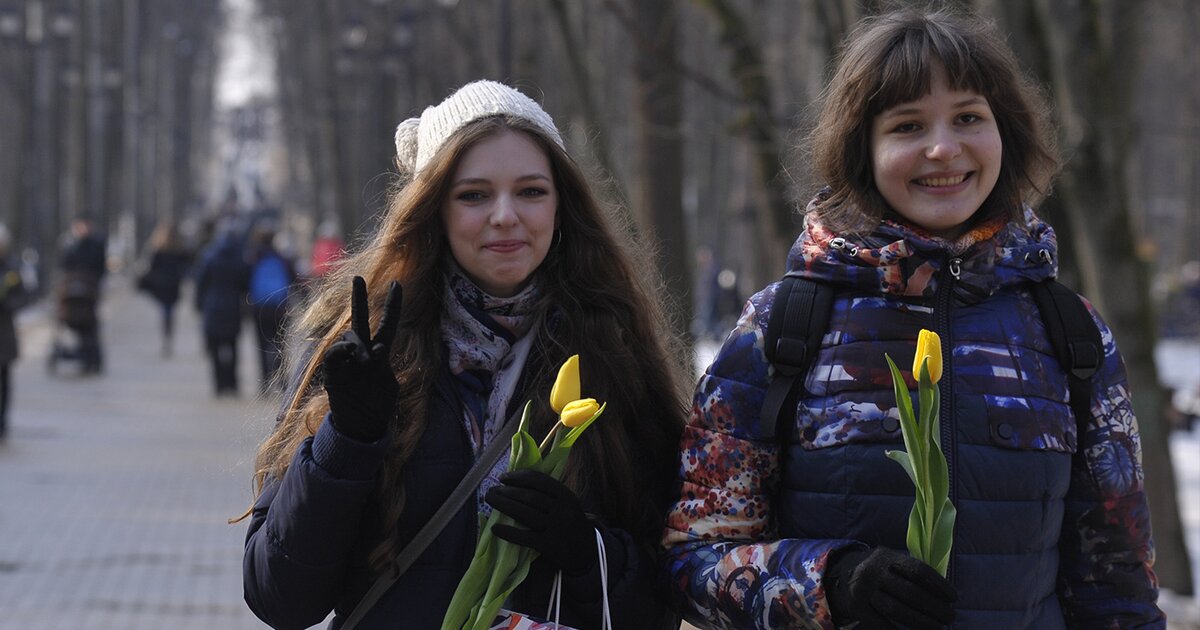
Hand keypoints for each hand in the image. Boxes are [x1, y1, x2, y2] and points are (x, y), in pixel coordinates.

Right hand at [322, 276, 402, 441]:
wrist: (360, 426)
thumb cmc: (378, 406)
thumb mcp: (388, 385)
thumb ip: (380, 364)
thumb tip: (365, 350)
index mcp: (380, 353)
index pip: (388, 324)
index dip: (392, 304)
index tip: (397, 283)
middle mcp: (363, 352)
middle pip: (361, 320)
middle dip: (358, 299)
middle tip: (357, 277)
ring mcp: (347, 360)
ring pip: (350, 337)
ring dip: (357, 346)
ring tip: (364, 360)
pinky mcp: (333, 372)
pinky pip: (335, 353)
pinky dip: (341, 349)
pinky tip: (347, 353)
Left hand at [485, 470, 595, 575]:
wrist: (585, 550)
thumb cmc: (570, 522)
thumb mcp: (566, 503)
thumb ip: (549, 493)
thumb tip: (516, 481)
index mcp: (566, 495)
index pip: (540, 481)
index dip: (519, 477)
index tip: (502, 477)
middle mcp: (561, 510)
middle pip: (530, 496)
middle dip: (507, 491)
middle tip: (492, 490)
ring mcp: (555, 527)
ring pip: (525, 513)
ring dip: (504, 505)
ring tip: (491, 500)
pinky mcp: (548, 545)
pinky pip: (524, 537)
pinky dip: (508, 532)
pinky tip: (495, 528)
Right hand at [825, 547, 955, 629]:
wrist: (842, 575)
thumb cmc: (879, 571)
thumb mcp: (892, 562)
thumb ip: (912, 573)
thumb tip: (943, 594)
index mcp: (887, 557)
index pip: (917, 570)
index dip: (939, 584)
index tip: (954, 597)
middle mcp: (873, 572)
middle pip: (909, 592)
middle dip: (934, 607)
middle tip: (950, 617)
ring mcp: (864, 591)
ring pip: (896, 609)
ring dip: (921, 622)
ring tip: (938, 628)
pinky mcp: (857, 608)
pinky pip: (881, 624)